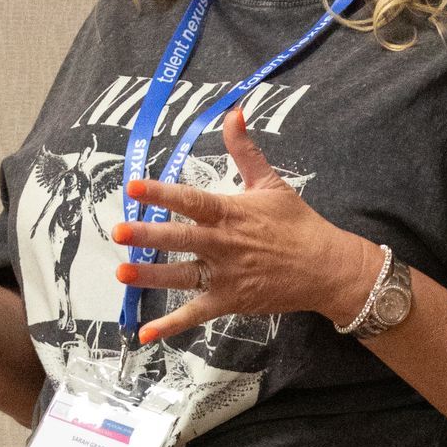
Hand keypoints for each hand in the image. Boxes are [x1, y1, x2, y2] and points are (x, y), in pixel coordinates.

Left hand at [114, 110, 377, 345]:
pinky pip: (195, 314)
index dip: (162, 193)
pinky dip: (170, 326)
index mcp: (230, 213)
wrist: (326, 268)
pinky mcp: (229, 300)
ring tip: (122, 273)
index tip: (134, 187)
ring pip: (181, 275)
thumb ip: (245, 150)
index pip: (190, 200)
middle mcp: (223, 244)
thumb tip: (233, 112)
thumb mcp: (271, 183)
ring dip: (151, 275)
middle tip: (120, 231)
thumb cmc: (298, 223)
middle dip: (148, 235)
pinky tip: (145, 334)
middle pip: (180, 238)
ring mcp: (225, 275)